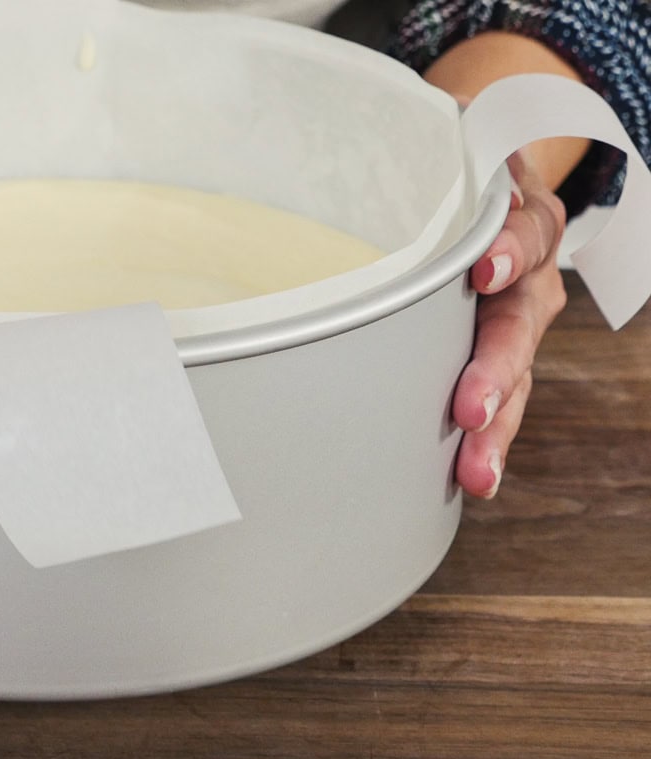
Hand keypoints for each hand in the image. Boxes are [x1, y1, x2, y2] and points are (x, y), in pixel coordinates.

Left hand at [453, 149, 567, 497]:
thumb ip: (422, 148)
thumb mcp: (445, 147)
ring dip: (496, 424)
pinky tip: (470, 475)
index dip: (506, 248)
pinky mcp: (498, 352)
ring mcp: (518, 318)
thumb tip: (376, 139)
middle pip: (518, 323)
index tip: (487, 267)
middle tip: (469, 411)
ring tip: (477, 470)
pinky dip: (488, 436)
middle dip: (494, 369)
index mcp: (514, 215)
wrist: (485, 180)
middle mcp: (525, 273)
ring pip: (516, 375)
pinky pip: (501, 395)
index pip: (519, 230)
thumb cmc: (450, 173)